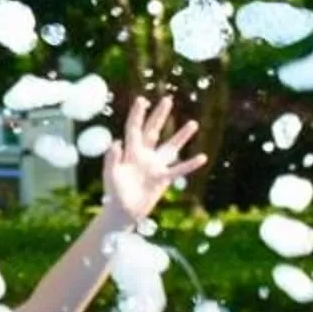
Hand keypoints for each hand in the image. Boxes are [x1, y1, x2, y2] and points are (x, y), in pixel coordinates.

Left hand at [99, 94, 203, 225]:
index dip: (137, 115)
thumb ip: (111, 159)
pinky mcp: (163, 179)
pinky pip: (179, 169)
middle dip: (159, 116)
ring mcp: (155, 166)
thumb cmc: (113, 193)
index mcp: (129, 152)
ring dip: (181, 136)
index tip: (142, 99)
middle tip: (167, 99)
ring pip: (171, 147)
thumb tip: (116, 142)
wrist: (123, 212)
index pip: (134, 129)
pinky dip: (190, 164)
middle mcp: (144, 155)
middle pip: (153, 131)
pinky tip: (202, 157)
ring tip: (193, 123)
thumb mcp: (110, 174)